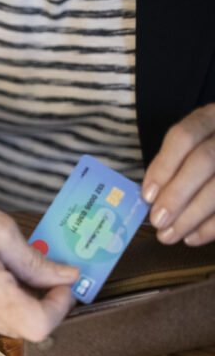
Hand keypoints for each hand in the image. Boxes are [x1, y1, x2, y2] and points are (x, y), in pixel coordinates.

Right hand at [0, 174, 77, 341]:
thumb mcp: (2, 229)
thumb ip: (36, 263)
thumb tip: (66, 277)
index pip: (36, 325)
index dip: (58, 308)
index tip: (62, 284)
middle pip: (25, 328)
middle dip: (43, 303)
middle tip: (47, 274)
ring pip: (9, 324)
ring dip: (23, 303)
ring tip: (16, 269)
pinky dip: (5, 302)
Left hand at [143, 103, 214, 245]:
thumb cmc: (204, 152)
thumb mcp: (189, 148)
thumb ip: (170, 165)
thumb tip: (149, 198)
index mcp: (209, 118)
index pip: (183, 136)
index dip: (163, 167)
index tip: (147, 196)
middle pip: (204, 161)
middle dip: (177, 194)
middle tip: (158, 221)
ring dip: (193, 216)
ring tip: (169, 235)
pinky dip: (213, 226)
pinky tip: (193, 238)